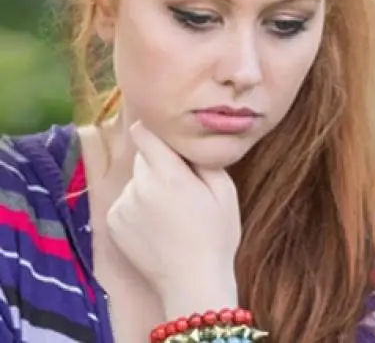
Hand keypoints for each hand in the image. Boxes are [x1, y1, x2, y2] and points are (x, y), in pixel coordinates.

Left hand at [107, 122, 241, 315]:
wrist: (192, 281)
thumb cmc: (216, 236)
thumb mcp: (225, 192)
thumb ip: (203, 161)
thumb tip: (189, 141)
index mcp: (169, 175)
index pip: (145, 134)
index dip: (153, 130)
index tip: (162, 132)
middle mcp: (140, 187)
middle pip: (143, 159)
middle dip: (159, 165)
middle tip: (181, 188)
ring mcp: (123, 206)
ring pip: (135, 182)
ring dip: (148, 188)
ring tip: (170, 213)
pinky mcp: (113, 223)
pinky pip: (125, 202)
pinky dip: (137, 208)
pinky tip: (156, 227)